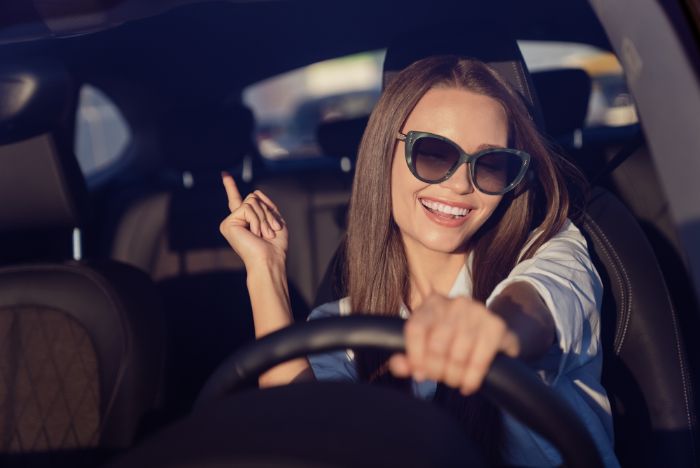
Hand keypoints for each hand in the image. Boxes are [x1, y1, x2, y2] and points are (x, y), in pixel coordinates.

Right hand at [219, 172, 287, 268]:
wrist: (269, 259)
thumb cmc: (275, 245)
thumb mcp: (275, 220)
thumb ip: (265, 205)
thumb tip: (254, 192)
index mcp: (246, 220)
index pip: (237, 200)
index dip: (230, 187)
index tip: (224, 174)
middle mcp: (235, 220)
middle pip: (253, 197)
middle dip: (266, 211)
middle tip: (269, 231)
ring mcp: (230, 222)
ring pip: (251, 201)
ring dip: (263, 217)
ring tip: (263, 234)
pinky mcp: (227, 224)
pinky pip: (247, 208)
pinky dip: (256, 219)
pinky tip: (255, 233)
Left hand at [389, 294, 519, 394]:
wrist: (491, 335)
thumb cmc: (452, 341)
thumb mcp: (428, 346)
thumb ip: (409, 357)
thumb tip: (398, 365)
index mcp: (432, 304)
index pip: (415, 329)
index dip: (415, 356)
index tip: (419, 374)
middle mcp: (455, 303)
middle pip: (436, 345)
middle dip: (436, 370)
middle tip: (440, 379)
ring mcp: (477, 312)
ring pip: (458, 355)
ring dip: (454, 377)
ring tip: (454, 381)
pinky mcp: (496, 326)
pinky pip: (479, 360)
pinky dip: (472, 379)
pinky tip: (468, 385)